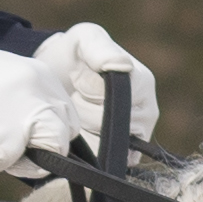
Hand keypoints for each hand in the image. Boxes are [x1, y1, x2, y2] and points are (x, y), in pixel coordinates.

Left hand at [24, 23, 162, 158]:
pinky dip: (88, 150)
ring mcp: (137, 137)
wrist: (56, 78)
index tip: (78, 82)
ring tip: (77, 110)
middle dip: (85, 112)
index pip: (119, 100)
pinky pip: (109, 162)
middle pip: (112, 126)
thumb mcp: (85, 39)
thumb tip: (122, 67)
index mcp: (144, 83)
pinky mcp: (124, 157)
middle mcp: (146, 112)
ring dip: (83, 129)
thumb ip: (100, 48)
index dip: (92, 94)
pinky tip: (78, 131)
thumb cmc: (74, 55)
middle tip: (76, 96)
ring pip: (108, 145)